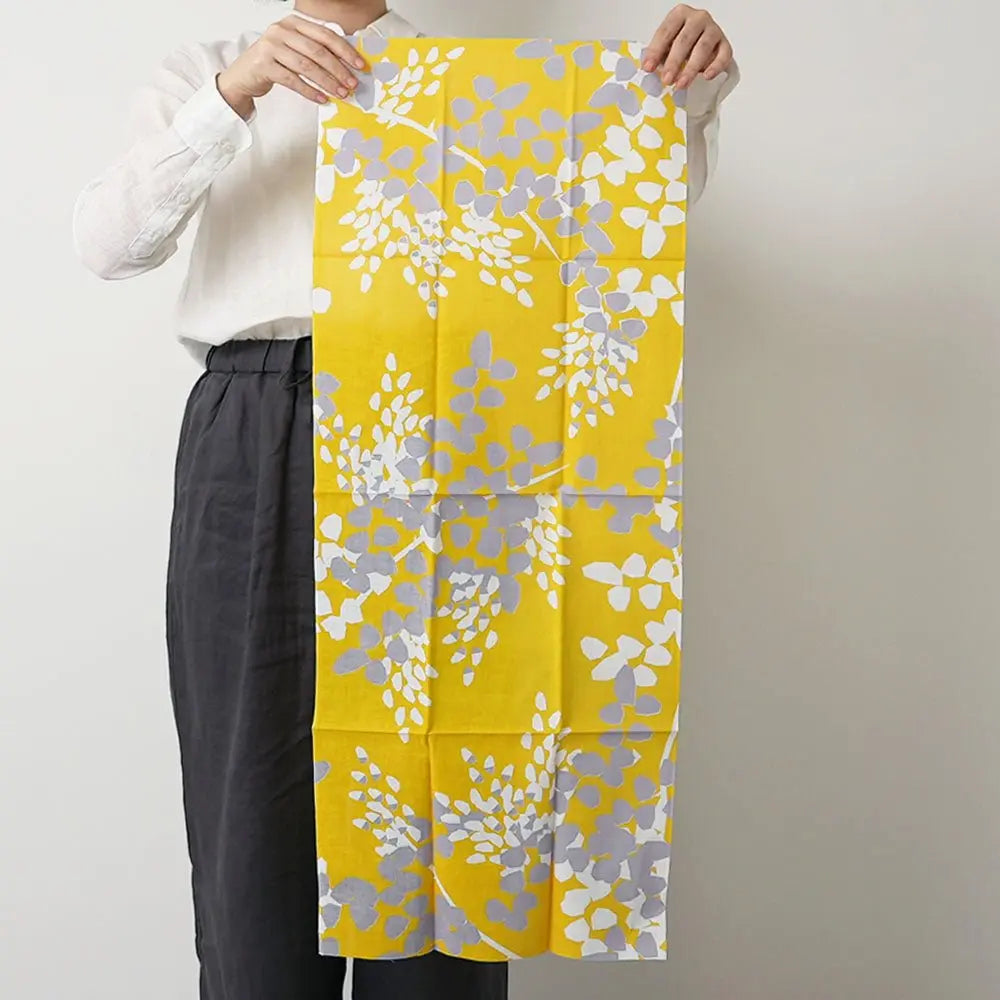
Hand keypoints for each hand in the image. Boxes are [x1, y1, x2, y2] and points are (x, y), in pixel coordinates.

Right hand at [217, 16, 367, 117]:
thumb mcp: (295, 49)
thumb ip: (316, 51)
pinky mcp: (264, 65)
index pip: (325, 35)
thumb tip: (347, 66)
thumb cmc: (274, 62)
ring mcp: (271, 47)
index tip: (360, 66)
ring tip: (341, 94)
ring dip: (327, 82)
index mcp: (293, 22)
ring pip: (307, 66)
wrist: (243, 75)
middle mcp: (281, 30)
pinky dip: (310, 91)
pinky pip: (293, 80)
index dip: (345, 51)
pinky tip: (322, 99)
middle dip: (338, 69)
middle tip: (352, 84)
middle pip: (318, 51)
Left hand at [643, 5, 733, 89]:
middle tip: (666, 79)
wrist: (701, 42)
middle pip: (685, 39)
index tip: (648, 68)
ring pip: (703, 47)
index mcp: (680, 14)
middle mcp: (698, 18)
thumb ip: (658, 55)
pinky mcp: (725, 43)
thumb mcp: (666, 46)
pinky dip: (716, 66)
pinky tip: (707, 76)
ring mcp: (713, 30)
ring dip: (691, 68)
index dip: (656, 50)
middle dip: (674, 61)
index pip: (666, 31)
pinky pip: (723, 54)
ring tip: (681, 84)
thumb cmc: (680, 45)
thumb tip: (649, 70)